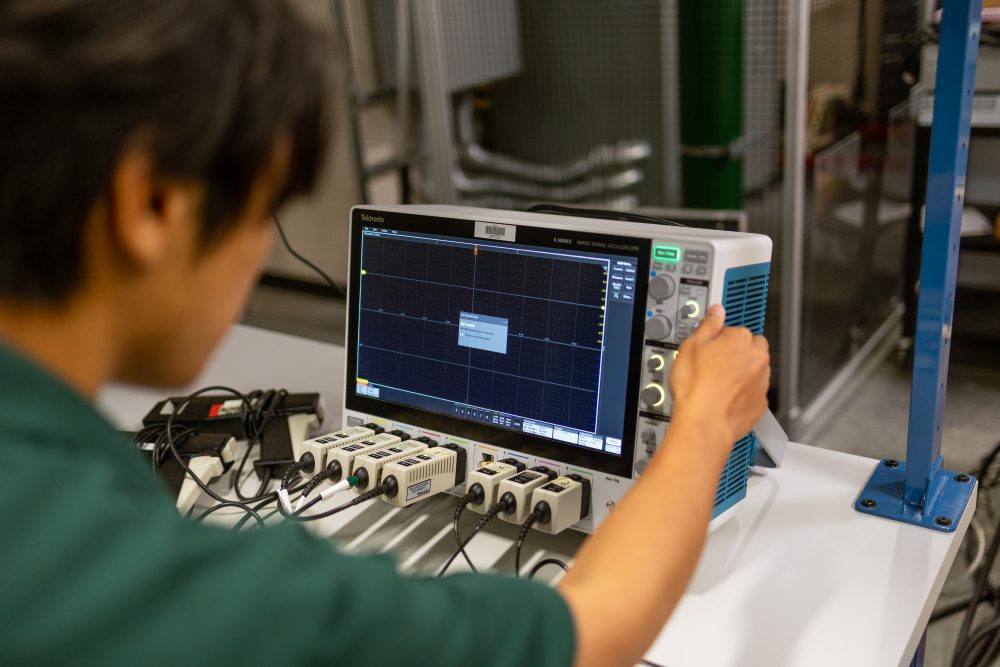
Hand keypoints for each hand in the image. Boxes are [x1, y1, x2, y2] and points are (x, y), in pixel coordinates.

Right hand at [668, 305, 769, 455]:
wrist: (704, 422)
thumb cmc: (696, 386)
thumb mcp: (691, 346)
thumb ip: (708, 325)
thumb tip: (717, 312)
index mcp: (741, 340)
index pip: (735, 330)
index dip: (720, 339)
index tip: (710, 347)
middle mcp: (758, 359)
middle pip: (751, 349)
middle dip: (737, 354)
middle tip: (714, 364)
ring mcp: (761, 383)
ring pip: (754, 371)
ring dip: (741, 374)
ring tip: (717, 384)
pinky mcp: (760, 404)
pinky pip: (753, 393)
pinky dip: (743, 395)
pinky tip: (725, 399)